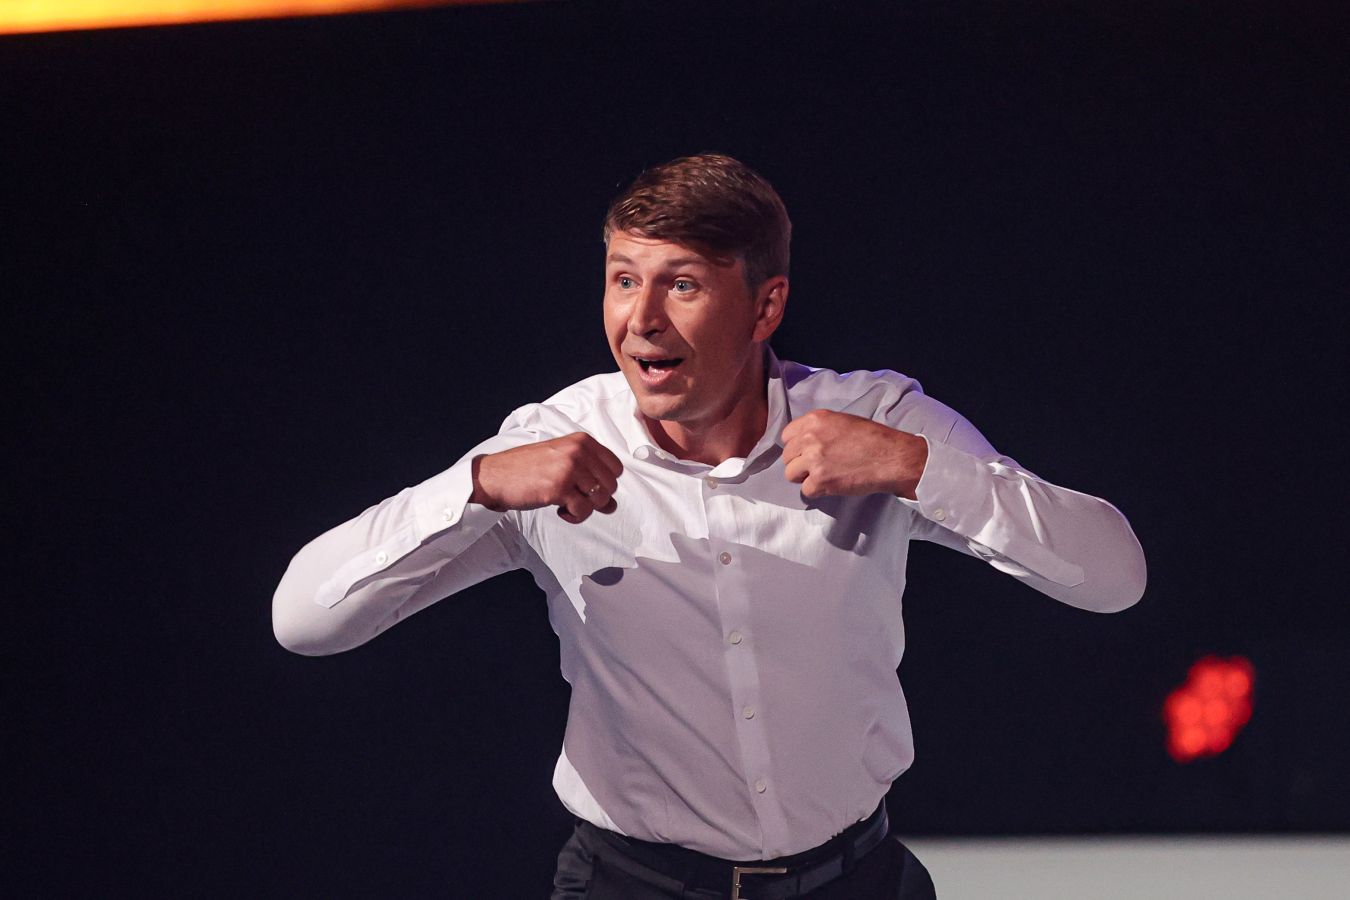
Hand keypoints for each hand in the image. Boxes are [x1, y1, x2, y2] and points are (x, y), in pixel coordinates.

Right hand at [471, 433, 623, 523]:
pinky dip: (574, 517)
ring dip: (585, 509)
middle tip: (576, 500)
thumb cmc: (527, 470)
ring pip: (600, 499)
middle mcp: (578, 451)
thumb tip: (612, 505)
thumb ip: (589, 478)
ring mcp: (569, 468)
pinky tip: (560, 510)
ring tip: (567, 505)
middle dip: (596, 499)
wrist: (495, 476)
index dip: (605, 483)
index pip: (616, 467)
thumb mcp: (561, 463)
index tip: (588, 488)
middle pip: (610, 486)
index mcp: (581, 441)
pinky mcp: (558, 488)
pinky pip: (583, 511)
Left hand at [781, 410, 928, 499]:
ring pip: (790, 474)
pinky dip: (817, 491)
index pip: (787, 435)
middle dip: (799, 463)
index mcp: (815, 420)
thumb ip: (819, 429)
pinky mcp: (820, 481)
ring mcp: (813, 460)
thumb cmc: (872, 438)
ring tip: (823, 476)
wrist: (891, 458)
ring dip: (804, 478)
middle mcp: (810, 438)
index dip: (795, 446)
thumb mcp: (843, 422)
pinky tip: (831, 485)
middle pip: (787, 456)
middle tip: (817, 466)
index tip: (805, 452)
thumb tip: (803, 440)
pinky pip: (805, 490)